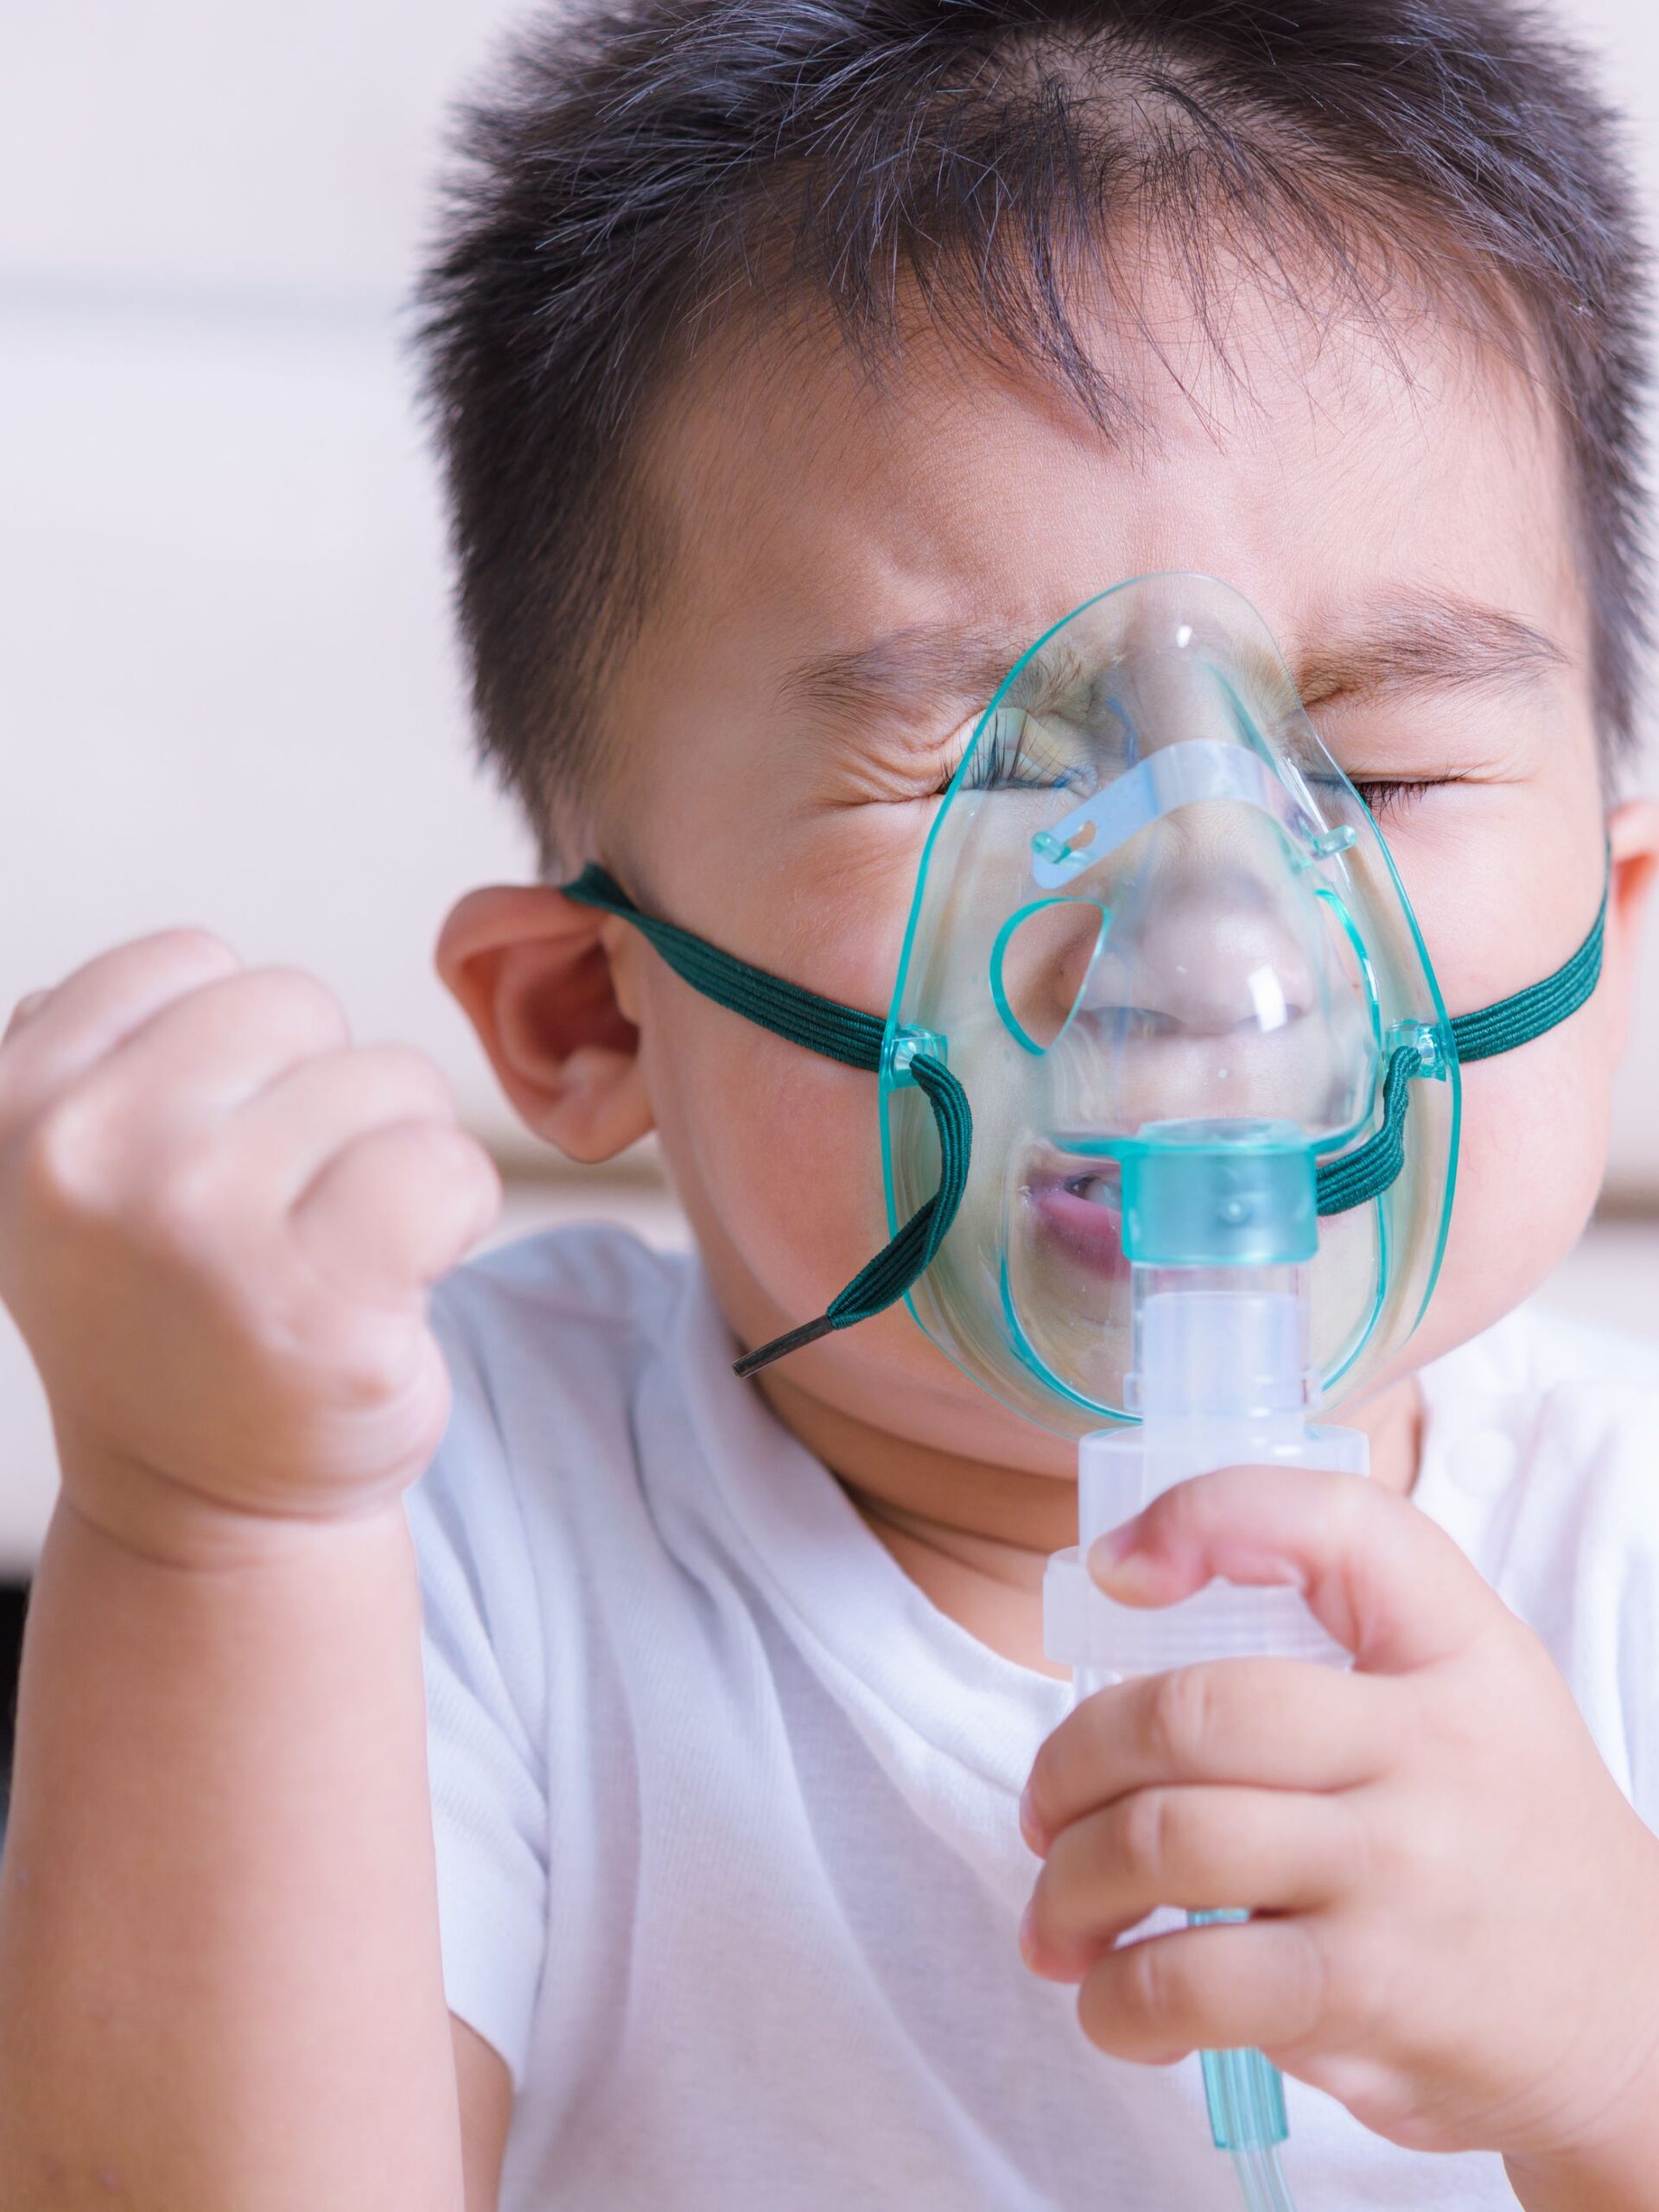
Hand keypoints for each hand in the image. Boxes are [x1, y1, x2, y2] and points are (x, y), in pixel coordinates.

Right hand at [0, 932, 500, 1559]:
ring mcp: (204, 1233)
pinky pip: (446, 1164)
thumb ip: (88, 1063)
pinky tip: (402, 1273)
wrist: (206, 1505)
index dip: (240, 1049)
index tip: (219, 1148)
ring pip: (390, 1078)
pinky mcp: (320, 1306)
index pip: (189, 960)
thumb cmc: (169, 1316)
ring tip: (338, 1247)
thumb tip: (146, 979)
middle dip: (324, 1090)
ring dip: (398, 1151)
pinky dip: (458, 1209)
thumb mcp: (69, 1179)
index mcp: (16, 1106)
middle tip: (291, 1205)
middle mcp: (93, 1162)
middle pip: (297, 1006)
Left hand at [1018, 1465, 1658, 2174]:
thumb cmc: (1505, 1843)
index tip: (1115, 1566)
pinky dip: (1113, 1999)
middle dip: (1069, 1764)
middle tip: (1044, 1813)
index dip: (1204, 1516)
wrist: (1635, 2026)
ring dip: (1068, 1887)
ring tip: (1056, 1923)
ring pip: (1164, 1842)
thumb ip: (1340, 1634)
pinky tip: (1111, 2005)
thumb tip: (1129, 1603)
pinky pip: (1191, 1980)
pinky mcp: (1371, 1993)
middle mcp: (1430, 1745)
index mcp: (1455, 1648)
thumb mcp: (1470, 1693)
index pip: (1334, 1525)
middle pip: (1188, 1711)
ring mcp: (1399, 1869)